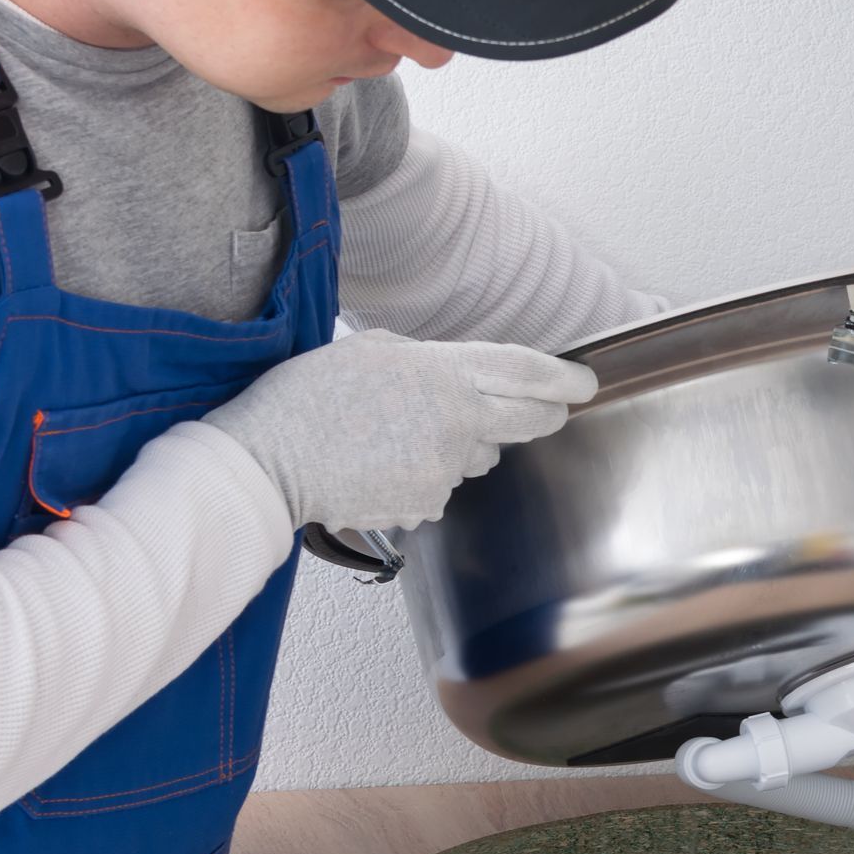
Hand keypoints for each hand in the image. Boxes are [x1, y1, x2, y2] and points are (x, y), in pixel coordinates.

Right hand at [204, 329, 595, 531]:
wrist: (268, 461)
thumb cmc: (306, 398)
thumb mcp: (367, 350)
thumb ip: (421, 360)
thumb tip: (446, 374)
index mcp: (442, 372)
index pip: (522, 370)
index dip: (561, 377)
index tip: (585, 382)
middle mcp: (455, 421)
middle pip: (526, 420)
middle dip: (544, 415)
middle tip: (551, 411)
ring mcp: (444, 467)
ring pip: (479, 456)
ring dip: (463, 445)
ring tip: (406, 434)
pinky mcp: (427, 503)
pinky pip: (444, 487)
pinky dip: (427, 477)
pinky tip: (385, 464)